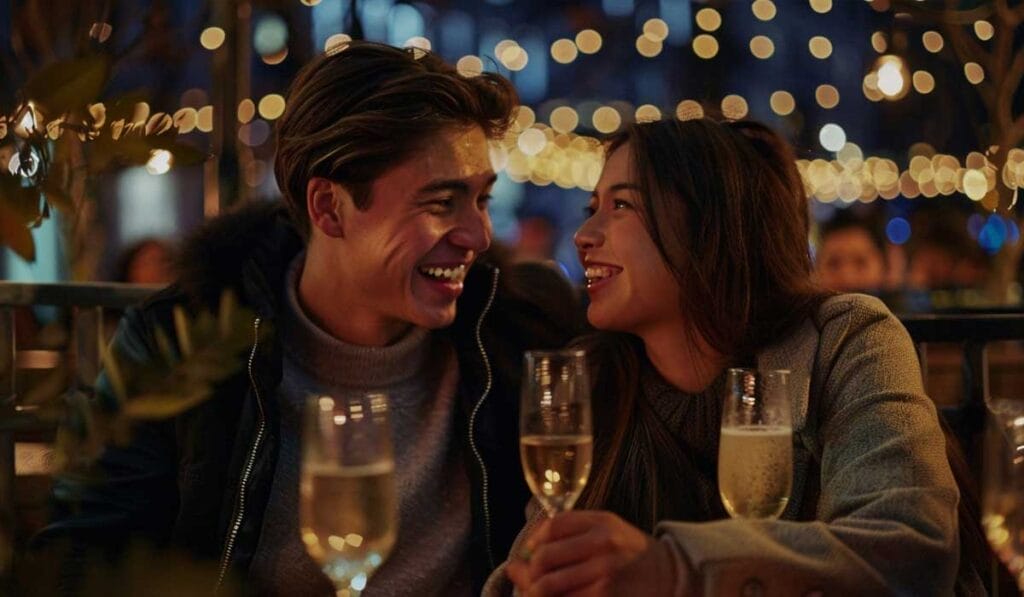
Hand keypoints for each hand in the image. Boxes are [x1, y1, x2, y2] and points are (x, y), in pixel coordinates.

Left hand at [505, 510, 679, 595]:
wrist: (671, 576)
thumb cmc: (631, 554)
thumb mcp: (606, 532)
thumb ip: (565, 539)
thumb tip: (514, 565)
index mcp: (601, 522)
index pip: (552, 526)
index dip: (533, 542)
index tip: (531, 554)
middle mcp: (603, 543)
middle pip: (545, 557)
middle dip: (530, 573)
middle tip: (533, 581)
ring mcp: (604, 572)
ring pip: (549, 586)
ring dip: (536, 592)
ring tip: (541, 594)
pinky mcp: (606, 596)